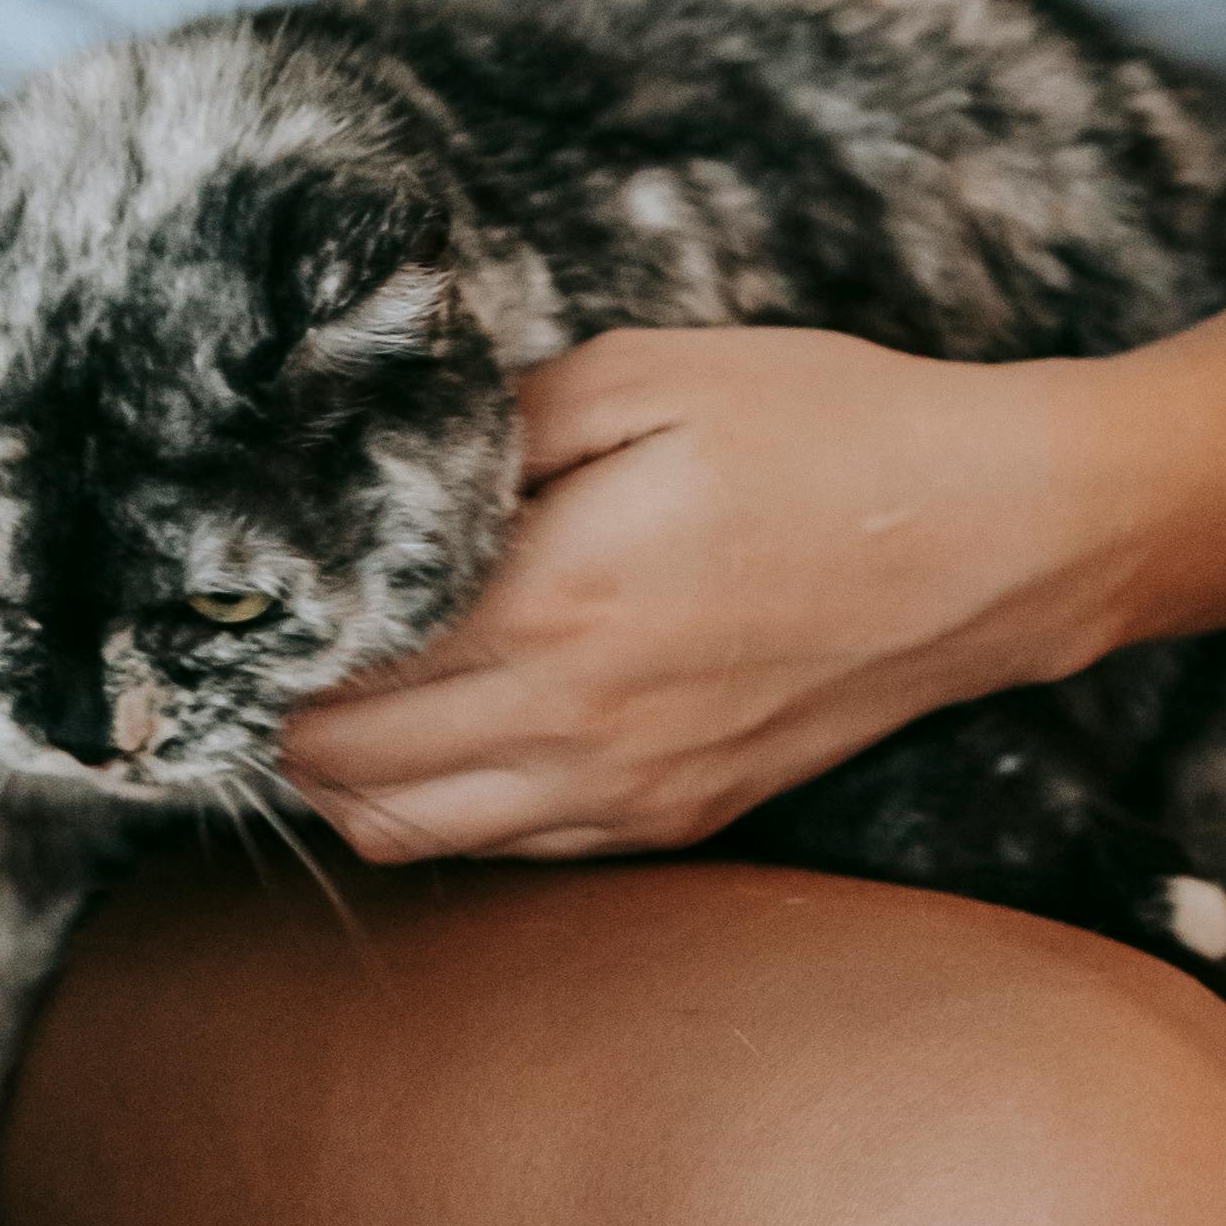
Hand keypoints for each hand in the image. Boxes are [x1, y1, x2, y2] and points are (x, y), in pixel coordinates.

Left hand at [277, 325, 1138, 866]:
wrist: (1002, 539)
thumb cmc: (832, 431)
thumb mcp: (648, 375)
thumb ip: (494, 425)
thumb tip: (376, 459)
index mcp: (552, 605)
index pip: (337, 671)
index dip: (260, 641)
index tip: (223, 593)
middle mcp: (577, 726)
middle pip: (346, 776)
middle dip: (279, 715)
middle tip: (259, 638)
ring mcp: (632, 792)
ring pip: (412, 837)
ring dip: (347, 777)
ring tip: (332, 686)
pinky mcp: (682, 816)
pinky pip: (509, 850)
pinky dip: (442, 809)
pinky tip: (440, 728)